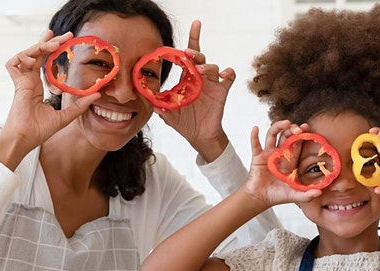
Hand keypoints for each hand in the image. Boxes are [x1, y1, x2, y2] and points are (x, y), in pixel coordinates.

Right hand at [0, 30, 99, 169]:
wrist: (26, 138)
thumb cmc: (40, 131)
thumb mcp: (65, 116)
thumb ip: (80, 105)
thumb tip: (97, 95)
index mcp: (38, 86)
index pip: (44, 62)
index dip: (52, 50)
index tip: (65, 41)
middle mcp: (29, 81)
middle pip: (37, 54)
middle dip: (48, 41)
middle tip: (64, 35)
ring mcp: (21, 81)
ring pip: (26, 55)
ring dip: (39, 47)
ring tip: (53, 44)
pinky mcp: (15, 84)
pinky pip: (13, 63)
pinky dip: (22, 57)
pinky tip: (34, 60)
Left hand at [155, 20, 231, 161]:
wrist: (199, 136)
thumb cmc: (184, 122)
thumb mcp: (169, 115)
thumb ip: (160, 108)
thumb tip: (150, 103)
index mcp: (186, 78)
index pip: (187, 56)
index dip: (192, 40)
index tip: (195, 24)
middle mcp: (199, 78)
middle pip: (200, 57)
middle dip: (195, 52)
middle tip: (190, 54)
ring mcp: (212, 84)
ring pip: (213, 66)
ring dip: (208, 66)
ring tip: (201, 72)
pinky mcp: (221, 92)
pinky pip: (229, 77)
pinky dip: (228, 73)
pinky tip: (224, 75)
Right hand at [245, 120, 322, 205]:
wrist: (260, 198)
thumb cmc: (277, 195)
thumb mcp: (294, 195)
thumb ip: (306, 194)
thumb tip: (319, 193)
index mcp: (290, 160)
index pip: (296, 143)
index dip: (301, 135)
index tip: (307, 127)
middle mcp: (279, 153)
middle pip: (286, 135)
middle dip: (292, 129)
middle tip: (298, 128)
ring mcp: (268, 153)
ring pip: (272, 135)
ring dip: (278, 127)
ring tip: (285, 122)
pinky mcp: (257, 157)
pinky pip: (255, 144)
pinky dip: (254, 136)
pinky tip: (256, 128)